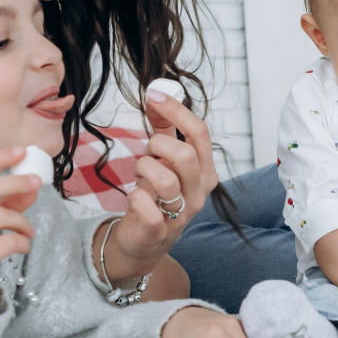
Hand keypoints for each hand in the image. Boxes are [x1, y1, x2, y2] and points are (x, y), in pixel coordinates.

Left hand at [104, 91, 221, 279]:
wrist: (144, 241)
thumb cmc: (156, 196)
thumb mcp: (163, 161)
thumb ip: (164, 130)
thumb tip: (157, 95)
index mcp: (204, 171)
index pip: (199, 133)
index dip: (176, 110)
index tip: (154, 95)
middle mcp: (199, 192)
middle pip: (186, 155)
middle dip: (158, 145)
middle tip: (147, 152)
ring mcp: (182, 214)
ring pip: (166, 180)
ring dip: (144, 168)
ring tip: (139, 174)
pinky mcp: (160, 231)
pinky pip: (148, 209)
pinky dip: (135, 197)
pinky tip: (133, 197)